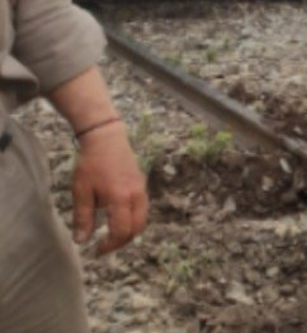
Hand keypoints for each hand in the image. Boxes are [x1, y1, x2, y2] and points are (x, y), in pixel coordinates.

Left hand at [72, 123, 147, 255]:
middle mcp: (136, 196)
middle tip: (106, 246)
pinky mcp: (141, 185)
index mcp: (120, 199)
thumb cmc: (91, 164)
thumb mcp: (81, 191)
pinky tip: (118, 217)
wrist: (106, 138)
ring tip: (113, 234)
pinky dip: (133, 219)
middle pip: (137, 228)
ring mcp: (141, 190)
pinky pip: (142, 209)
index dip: (110, 245)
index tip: (97, 250)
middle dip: (122, 241)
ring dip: (129, 231)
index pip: (121, 231)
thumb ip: (83, 217)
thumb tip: (81, 241)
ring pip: (142, 219)